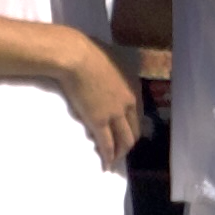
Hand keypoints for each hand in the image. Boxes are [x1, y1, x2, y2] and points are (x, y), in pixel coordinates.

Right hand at [52, 38, 145, 169]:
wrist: (76, 56)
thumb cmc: (89, 50)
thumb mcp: (111, 57)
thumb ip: (113, 69)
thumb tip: (109, 68)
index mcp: (132, 86)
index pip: (138, 113)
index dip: (132, 125)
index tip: (126, 132)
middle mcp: (129, 102)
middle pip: (134, 130)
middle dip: (129, 142)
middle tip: (121, 149)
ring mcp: (115, 113)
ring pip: (124, 140)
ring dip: (120, 152)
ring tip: (114, 160)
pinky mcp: (99, 122)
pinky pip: (107, 144)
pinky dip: (108, 156)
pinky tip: (106, 164)